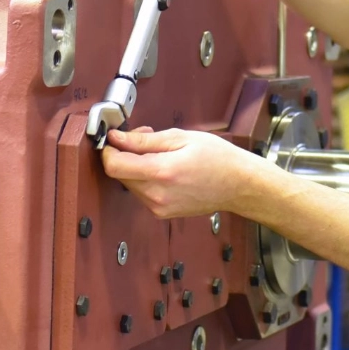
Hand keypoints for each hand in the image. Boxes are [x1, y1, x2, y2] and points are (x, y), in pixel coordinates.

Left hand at [100, 126, 277, 219]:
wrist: (239, 185)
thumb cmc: (218, 158)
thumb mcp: (181, 138)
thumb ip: (144, 139)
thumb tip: (117, 138)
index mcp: (161, 173)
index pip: (114, 166)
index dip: (109, 150)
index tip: (114, 139)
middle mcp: (157, 195)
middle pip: (119, 174)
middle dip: (125, 153)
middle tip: (145, 137)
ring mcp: (159, 207)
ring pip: (129, 183)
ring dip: (136, 166)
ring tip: (161, 152)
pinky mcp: (161, 213)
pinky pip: (142, 192)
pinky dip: (146, 178)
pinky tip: (164, 168)